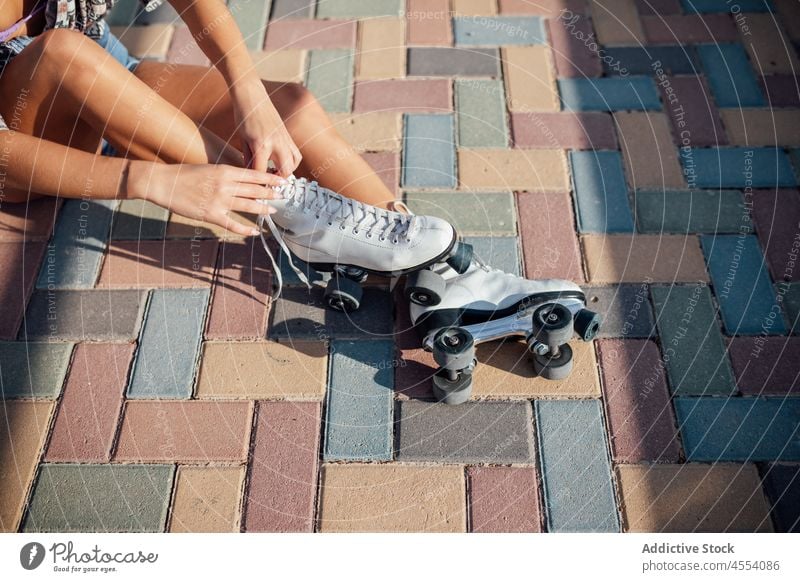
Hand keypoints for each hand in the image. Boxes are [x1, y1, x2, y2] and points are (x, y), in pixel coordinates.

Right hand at [126, 161, 286, 235]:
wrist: (163, 182)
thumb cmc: (184, 175)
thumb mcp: (208, 169)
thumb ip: (226, 174)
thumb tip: (242, 178)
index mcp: (224, 171)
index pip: (253, 175)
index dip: (270, 179)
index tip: (282, 181)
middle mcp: (224, 185)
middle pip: (254, 190)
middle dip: (271, 193)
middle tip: (283, 196)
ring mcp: (218, 201)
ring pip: (248, 206)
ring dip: (263, 209)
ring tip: (273, 210)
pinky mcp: (211, 215)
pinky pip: (233, 224)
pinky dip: (246, 229)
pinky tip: (255, 231)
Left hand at [232, 80, 301, 176]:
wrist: (251, 95)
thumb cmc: (242, 115)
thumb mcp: (242, 139)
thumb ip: (248, 158)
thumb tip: (251, 174)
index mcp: (261, 144)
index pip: (261, 172)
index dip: (256, 182)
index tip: (253, 187)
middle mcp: (276, 143)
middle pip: (284, 171)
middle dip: (276, 179)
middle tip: (266, 181)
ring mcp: (285, 138)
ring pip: (294, 163)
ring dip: (286, 171)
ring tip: (275, 171)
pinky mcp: (288, 135)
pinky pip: (296, 154)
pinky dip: (291, 161)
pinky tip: (281, 161)